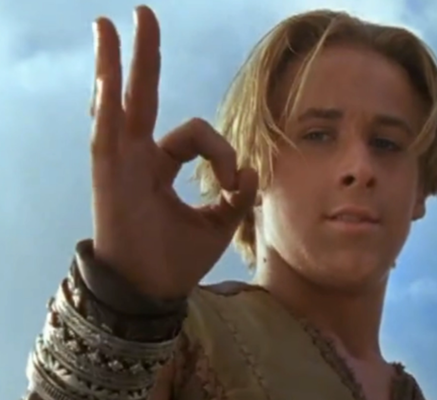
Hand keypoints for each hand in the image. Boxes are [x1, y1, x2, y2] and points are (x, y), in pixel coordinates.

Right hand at [90, 5, 257, 299]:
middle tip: (144, 13)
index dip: (222, 152)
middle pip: (142, 96)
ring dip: (116, 62)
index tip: (233, 182)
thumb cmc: (177, 259)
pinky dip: (107, 100)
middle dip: (144, 56)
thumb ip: (238, 196)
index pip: (197, 136)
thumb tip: (252, 169)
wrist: (151, 291)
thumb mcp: (219, 224)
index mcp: (162, 166)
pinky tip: (109, 68)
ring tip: (112, 23)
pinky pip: (106, 130)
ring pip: (117, 102)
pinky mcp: (109, 174)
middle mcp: (138, 157)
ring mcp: (119, 162)